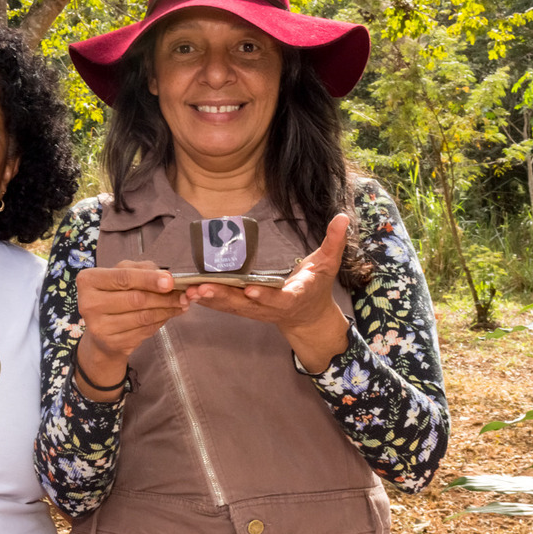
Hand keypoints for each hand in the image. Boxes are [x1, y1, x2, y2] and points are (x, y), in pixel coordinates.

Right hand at [73, 260, 187, 397]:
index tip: (171, 282)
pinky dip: (160, 322)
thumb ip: (144, 270)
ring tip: (181, 305)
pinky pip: (143, 331)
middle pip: (135, 298)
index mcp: (89, 280)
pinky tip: (168, 316)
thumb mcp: (124, 274)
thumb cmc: (115, 296)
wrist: (102, 331)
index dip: (149, 279)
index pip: (123, 277)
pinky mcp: (110, 343)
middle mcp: (88, 303)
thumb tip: (168, 278)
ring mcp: (98, 326)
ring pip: (142, 317)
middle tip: (184, 295)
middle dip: (164, 297)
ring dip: (166, 310)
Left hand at [185, 213, 351, 371]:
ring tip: (191, 290)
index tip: (252, 290)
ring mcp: (255, 310)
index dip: (266, 296)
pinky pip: (223, 305)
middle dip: (225, 297)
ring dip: (210, 299)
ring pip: (230, 306)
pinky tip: (188, 292)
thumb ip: (334, 241)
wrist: (307, 316)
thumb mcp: (328, 264)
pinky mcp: (243, 309)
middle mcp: (271, 307)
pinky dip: (207, 300)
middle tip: (204, 288)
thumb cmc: (316, 286)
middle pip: (246, 304)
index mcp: (293, 296)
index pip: (279, 297)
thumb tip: (343, 217)